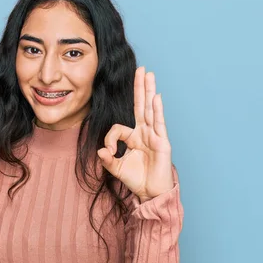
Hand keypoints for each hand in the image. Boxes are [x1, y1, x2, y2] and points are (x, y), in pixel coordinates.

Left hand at [97, 66, 173, 202]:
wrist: (151, 193)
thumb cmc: (137, 180)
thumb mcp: (116, 169)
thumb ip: (107, 159)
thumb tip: (100, 150)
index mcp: (134, 137)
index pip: (119, 128)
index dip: (111, 137)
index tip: (109, 151)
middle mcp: (145, 133)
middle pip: (141, 106)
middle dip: (140, 87)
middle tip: (141, 69)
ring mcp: (155, 136)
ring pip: (150, 109)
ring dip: (149, 90)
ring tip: (149, 74)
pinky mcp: (162, 143)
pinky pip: (159, 123)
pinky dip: (157, 109)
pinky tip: (156, 96)